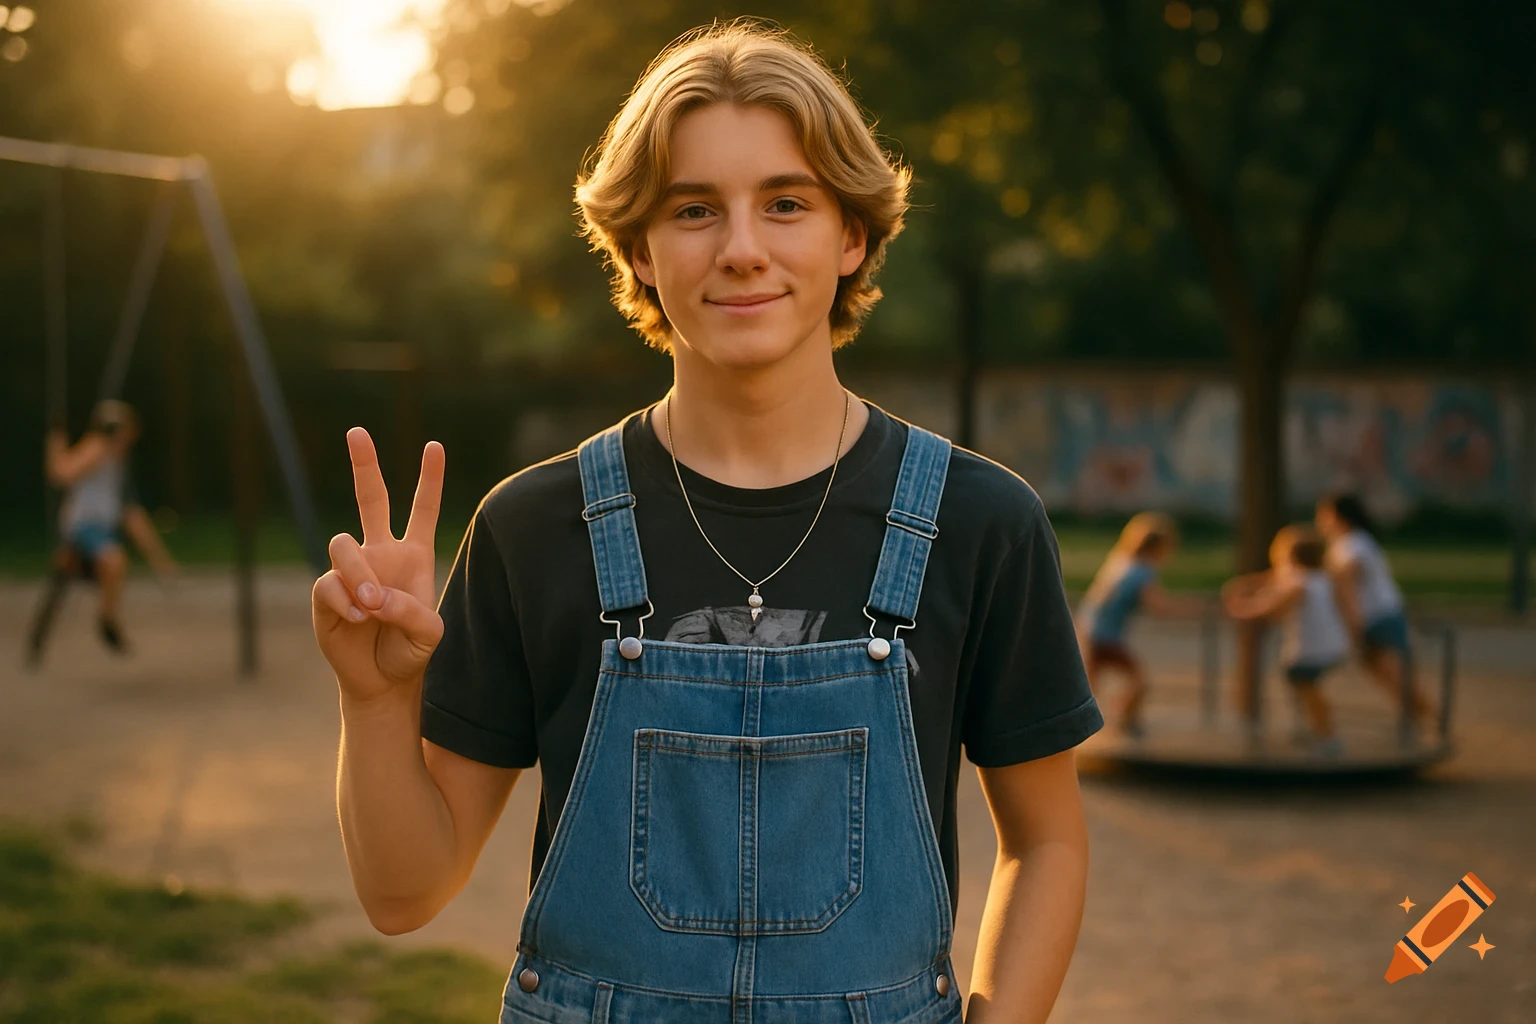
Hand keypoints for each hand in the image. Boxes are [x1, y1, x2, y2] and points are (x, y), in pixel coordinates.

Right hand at [312, 428, 445, 702]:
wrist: (382, 680)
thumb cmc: (410, 651)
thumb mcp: (429, 634)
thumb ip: (411, 611)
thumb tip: (375, 596)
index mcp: (413, 555)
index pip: (423, 509)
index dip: (430, 479)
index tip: (435, 446)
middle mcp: (380, 554)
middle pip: (371, 499)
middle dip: (364, 465)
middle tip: (357, 432)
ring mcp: (351, 570)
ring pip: (343, 546)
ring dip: (359, 575)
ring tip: (371, 606)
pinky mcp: (326, 593)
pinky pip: (328, 582)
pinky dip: (344, 600)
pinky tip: (356, 618)